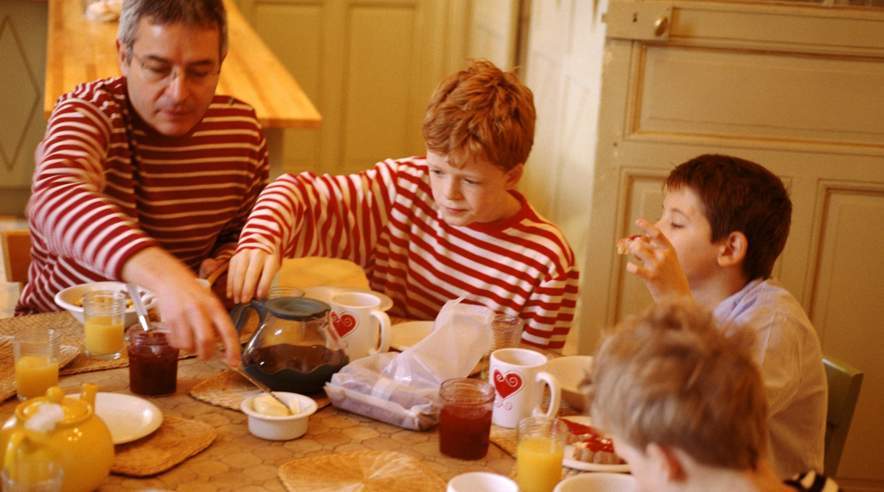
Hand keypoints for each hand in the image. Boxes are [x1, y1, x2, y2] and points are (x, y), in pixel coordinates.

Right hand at [123, 247, 240, 366]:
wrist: (170, 280)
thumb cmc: (193, 294)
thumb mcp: (211, 303)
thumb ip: (218, 323)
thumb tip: (226, 346)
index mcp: (214, 307)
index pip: (228, 331)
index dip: (233, 350)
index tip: (235, 363)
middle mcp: (200, 311)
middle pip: (206, 341)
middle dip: (207, 354)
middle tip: (206, 356)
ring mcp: (183, 316)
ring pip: (188, 345)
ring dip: (191, 349)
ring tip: (191, 341)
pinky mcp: (169, 320)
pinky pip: (175, 342)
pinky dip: (179, 344)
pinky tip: (180, 334)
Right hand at [227, 248, 279, 303]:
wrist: (260, 239)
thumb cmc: (269, 258)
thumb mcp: (274, 266)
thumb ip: (267, 279)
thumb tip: (260, 297)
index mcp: (271, 258)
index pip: (267, 273)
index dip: (263, 286)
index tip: (259, 298)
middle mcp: (257, 254)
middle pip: (251, 274)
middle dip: (247, 289)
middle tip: (244, 302)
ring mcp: (245, 254)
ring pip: (239, 273)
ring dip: (237, 288)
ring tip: (236, 300)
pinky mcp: (235, 256)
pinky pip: (231, 271)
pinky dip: (230, 284)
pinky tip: (230, 294)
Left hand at [623, 218, 691, 301]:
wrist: (679, 297)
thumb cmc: (671, 278)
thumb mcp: (668, 261)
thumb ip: (653, 251)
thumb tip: (636, 241)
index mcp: (669, 250)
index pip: (657, 234)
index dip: (647, 226)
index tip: (638, 221)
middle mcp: (664, 255)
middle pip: (641, 243)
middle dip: (634, 246)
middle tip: (634, 251)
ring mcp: (657, 266)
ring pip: (637, 250)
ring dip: (632, 252)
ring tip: (635, 258)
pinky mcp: (651, 277)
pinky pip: (634, 268)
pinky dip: (630, 267)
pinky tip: (631, 268)